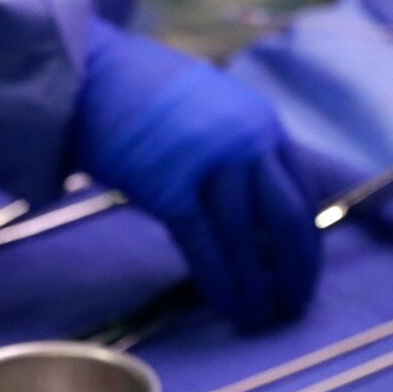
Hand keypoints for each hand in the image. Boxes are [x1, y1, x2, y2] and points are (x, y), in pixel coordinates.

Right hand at [72, 20, 320, 329]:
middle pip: (286, 218)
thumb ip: (231, 145)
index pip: (299, 190)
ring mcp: (210, 165)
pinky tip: (228, 306)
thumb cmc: (135, 90)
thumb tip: (241, 202)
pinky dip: (221, 282)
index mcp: (260, 121)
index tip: (302, 268)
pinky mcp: (170, 188)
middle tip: (294, 304)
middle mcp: (246, 142)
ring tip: (259, 318)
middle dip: (297, 268)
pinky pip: (205, 246)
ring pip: (248, 239)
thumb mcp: (207, 107)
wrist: (87, 73)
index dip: (304, 237)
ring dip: (258, 286)